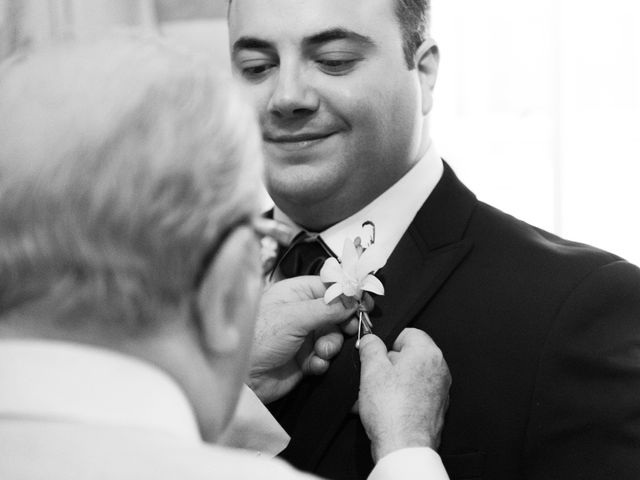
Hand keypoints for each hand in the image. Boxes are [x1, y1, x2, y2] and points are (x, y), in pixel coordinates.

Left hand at [248, 276, 355, 403]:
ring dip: (331, 345)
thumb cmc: (256, 340)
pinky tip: (313, 365)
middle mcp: (300, 312)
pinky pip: (325, 356)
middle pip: (336, 312)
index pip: (329, 286)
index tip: (364, 301)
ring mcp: (302, 336)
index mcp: (294, 293)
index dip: (348, 293)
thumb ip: (327, 307)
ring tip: (321, 352)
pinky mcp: (303, 358)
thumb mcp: (294, 317)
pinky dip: (323, 361)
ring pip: (333, 336)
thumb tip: (352, 299)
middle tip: (349, 328)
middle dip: (342, 323)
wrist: (243, 379)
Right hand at [357, 328, 450, 462]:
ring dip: (391, 383)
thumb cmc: (391, 410)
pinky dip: (399, 398)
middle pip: (408, 356)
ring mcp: (440, 389)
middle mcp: (439, 368)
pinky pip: (414, 394)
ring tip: (375, 397)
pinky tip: (384, 409)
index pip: (406, 333)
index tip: (375, 355)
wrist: (404, 447)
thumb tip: (370, 339)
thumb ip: (370, 346)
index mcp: (427, 352)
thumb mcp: (371, 369)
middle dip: (388, 365)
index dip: (387, 343)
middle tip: (373, 378)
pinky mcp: (435, 408)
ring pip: (409, 376)